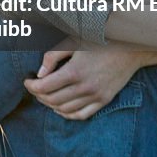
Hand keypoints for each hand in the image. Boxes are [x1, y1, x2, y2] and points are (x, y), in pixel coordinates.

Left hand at [23, 38, 156, 119]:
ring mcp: (95, 96)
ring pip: (65, 110)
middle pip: (52, 100)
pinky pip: (81, 115)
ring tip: (45, 96)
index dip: (31, 86)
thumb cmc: (99, 42)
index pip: (44, 87)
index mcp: (74, 72)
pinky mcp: (103, 101)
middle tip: (34, 87)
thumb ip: (53, 57)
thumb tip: (40, 73)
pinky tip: (60, 107)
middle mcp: (85, 88)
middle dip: (38, 95)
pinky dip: (67, 114)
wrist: (129, 49)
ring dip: (50, 105)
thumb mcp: (73, 42)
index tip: (27, 80)